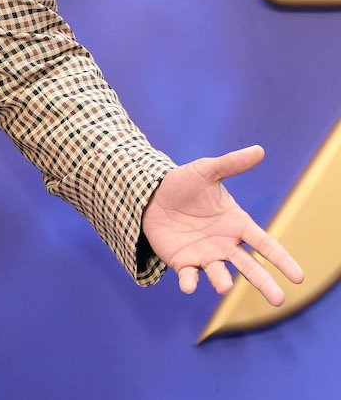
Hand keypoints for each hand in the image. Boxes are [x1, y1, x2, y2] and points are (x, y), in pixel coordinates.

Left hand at [142, 145, 303, 305]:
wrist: (150, 194)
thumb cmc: (183, 183)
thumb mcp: (206, 170)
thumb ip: (231, 164)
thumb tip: (259, 150)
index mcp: (236, 224)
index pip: (265, 244)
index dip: (281, 260)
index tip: (298, 277)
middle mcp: (225, 244)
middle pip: (249, 267)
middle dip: (264, 283)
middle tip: (279, 300)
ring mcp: (205, 255)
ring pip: (220, 274)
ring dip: (222, 281)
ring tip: (225, 286)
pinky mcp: (182, 262)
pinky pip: (189, 276)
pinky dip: (190, 282)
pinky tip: (188, 286)